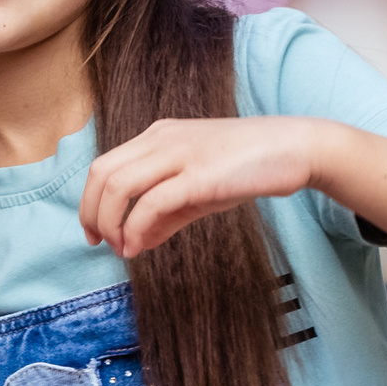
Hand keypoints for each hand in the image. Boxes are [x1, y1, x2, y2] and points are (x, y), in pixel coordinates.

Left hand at [80, 116, 326, 258]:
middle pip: (101, 173)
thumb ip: (165, 215)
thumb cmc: (248, 167)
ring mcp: (179, 153)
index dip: (90, 202)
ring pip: (118, 186)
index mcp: (157, 136)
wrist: (296, 148)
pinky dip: (137, 228)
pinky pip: (151, 202)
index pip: (104, 166)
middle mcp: (162, 139)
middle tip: (100, 244)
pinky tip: (140, 247)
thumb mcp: (199, 190)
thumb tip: (135, 242)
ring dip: (111, 223)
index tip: (96, 234)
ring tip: (122, 249)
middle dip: (91, 214)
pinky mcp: (199, 174)